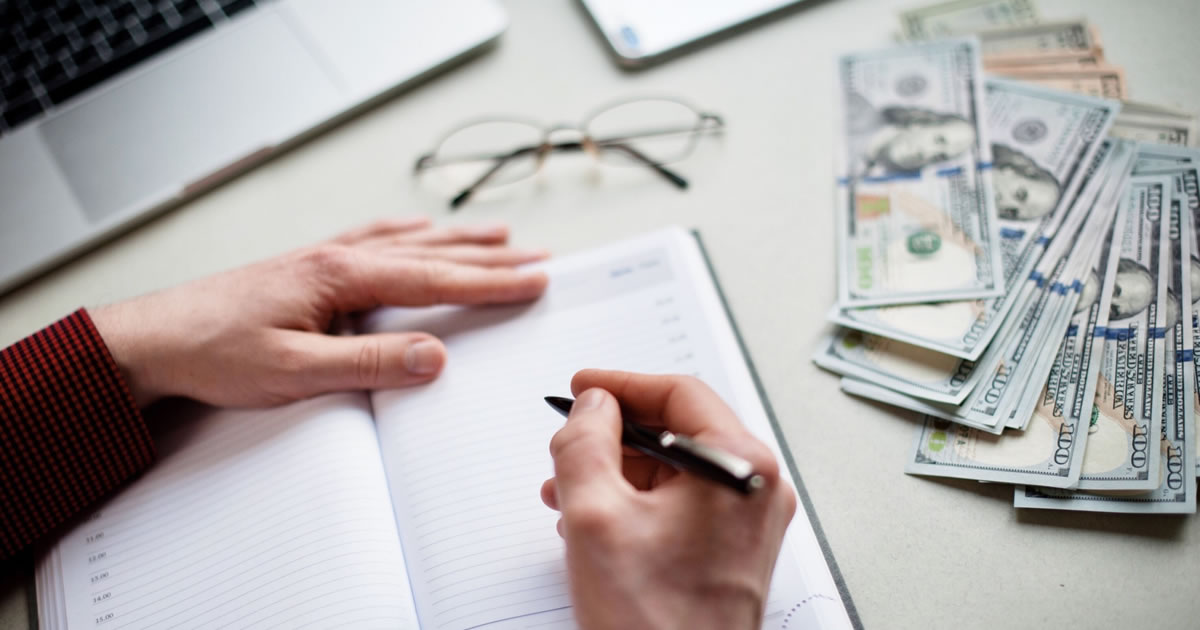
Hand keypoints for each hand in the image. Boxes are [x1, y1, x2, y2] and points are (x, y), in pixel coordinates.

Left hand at [91, 217, 548, 406]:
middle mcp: (338, 258)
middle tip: (537, 257)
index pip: (434, 279)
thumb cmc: (214, 352)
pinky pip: (373, 239)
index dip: (490, 283)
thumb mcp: (293, 371)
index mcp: (341, 278)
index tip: (534, 281)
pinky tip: (417, 229)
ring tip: (499, 236)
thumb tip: (433, 357)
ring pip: (407, 241)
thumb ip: (367, 363)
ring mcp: (324, 258)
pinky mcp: (309, 266)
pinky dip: (408, 234)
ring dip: (456, 240)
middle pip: (431, 253)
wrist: (154, 338)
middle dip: (489, 257)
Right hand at [542, 370, 796, 629]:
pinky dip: (638, 500)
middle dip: (614, 435)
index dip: (621, 384)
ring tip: (568, 490)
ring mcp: (749, 520)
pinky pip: (684, 502)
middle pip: (679, 429)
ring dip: (619, 471)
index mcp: (740, 466)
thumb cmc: (653, 622)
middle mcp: (756, 488)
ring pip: (677, 468)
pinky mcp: (734, 548)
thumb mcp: (594, 515)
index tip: (584, 386)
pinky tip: (596, 518)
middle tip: (571, 440)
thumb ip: (586, 442)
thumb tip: (594, 406)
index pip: (680, 394)